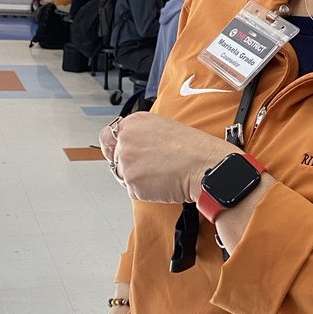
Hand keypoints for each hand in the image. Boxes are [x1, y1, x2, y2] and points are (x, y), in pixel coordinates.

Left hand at [100, 113, 233, 203]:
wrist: (205, 166)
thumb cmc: (194, 149)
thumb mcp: (164, 128)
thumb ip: (142, 135)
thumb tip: (134, 147)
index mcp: (134, 121)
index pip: (108, 136)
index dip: (116, 148)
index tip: (124, 154)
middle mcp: (125, 138)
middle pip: (115, 158)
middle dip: (131, 165)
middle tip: (153, 166)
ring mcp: (126, 160)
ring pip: (124, 175)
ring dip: (139, 179)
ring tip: (162, 173)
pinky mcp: (131, 181)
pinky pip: (133, 190)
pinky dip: (146, 192)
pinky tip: (162, 182)